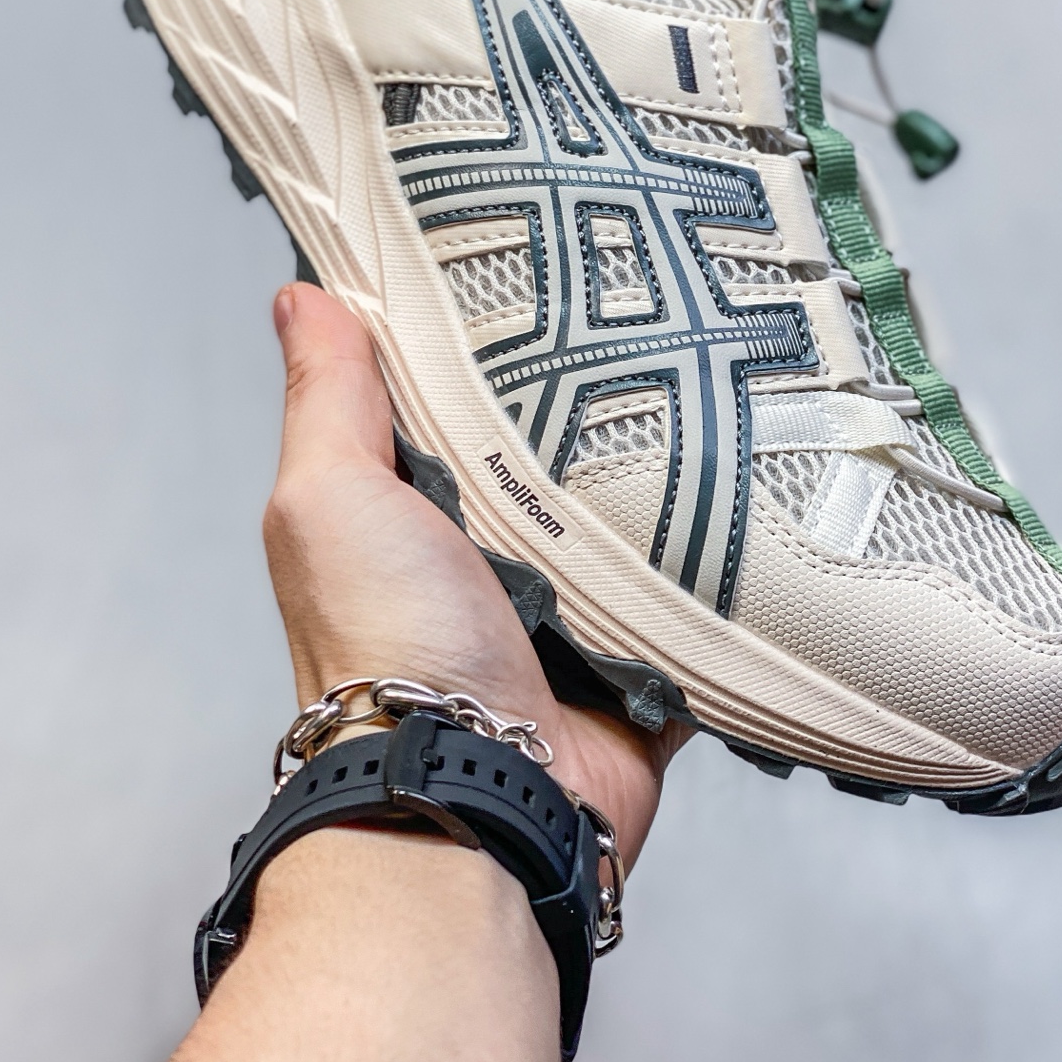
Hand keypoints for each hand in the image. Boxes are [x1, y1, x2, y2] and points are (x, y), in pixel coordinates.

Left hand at [263, 283, 688, 868]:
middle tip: (665, 321)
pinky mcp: (639, 669)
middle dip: (605, 409)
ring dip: (670, 489)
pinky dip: (725, 574)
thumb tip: (301, 296)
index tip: (548, 264)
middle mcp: (489, 564)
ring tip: (726, 395)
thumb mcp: (332, 499)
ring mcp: (568, 619)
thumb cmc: (383, 651)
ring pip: (635, 528)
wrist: (471, 797)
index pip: (459, 405)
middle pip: (558, 461)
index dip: (495, 343)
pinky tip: (760, 508)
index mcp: (414, 515)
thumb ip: (329, 401)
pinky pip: (698, 606)